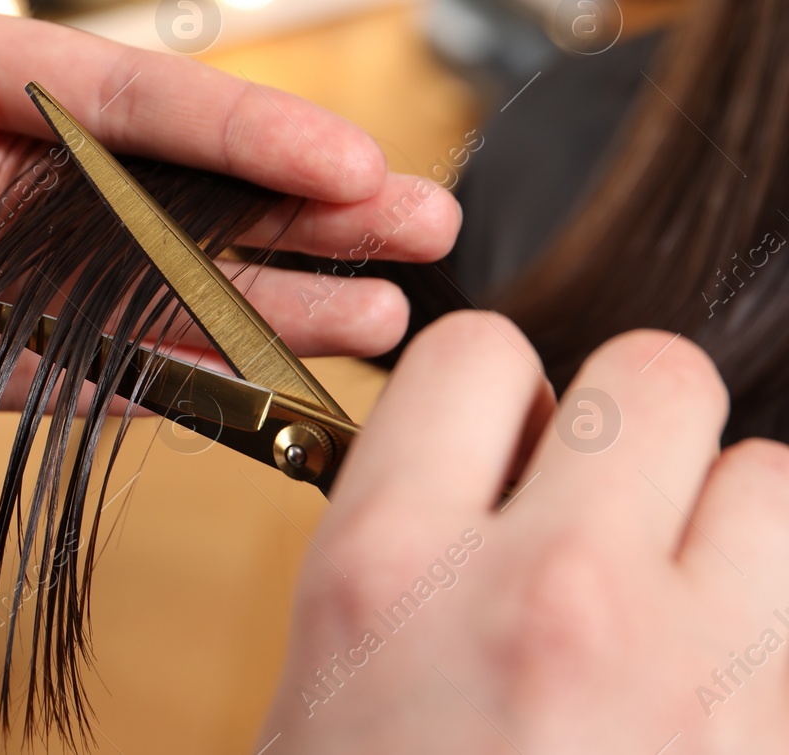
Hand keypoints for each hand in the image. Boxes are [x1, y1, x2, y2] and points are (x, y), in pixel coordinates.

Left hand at [0, 0, 459, 408]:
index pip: (123, 93)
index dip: (242, 125)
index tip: (347, 153)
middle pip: (164, 193)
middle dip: (297, 212)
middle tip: (420, 234)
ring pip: (134, 290)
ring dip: (258, 303)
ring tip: (380, 316)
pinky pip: (50, 375)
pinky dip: (149, 386)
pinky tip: (246, 385)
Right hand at [261, 312, 788, 751]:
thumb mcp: (323, 673)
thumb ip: (398, 545)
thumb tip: (480, 464)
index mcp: (390, 567)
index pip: (479, 351)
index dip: (490, 385)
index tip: (495, 434)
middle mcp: (543, 596)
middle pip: (654, 371)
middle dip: (630, 420)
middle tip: (599, 496)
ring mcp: (682, 671)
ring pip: (766, 478)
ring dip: (721, 517)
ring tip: (670, 591)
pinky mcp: (773, 737)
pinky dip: (760, 624)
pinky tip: (698, 682)